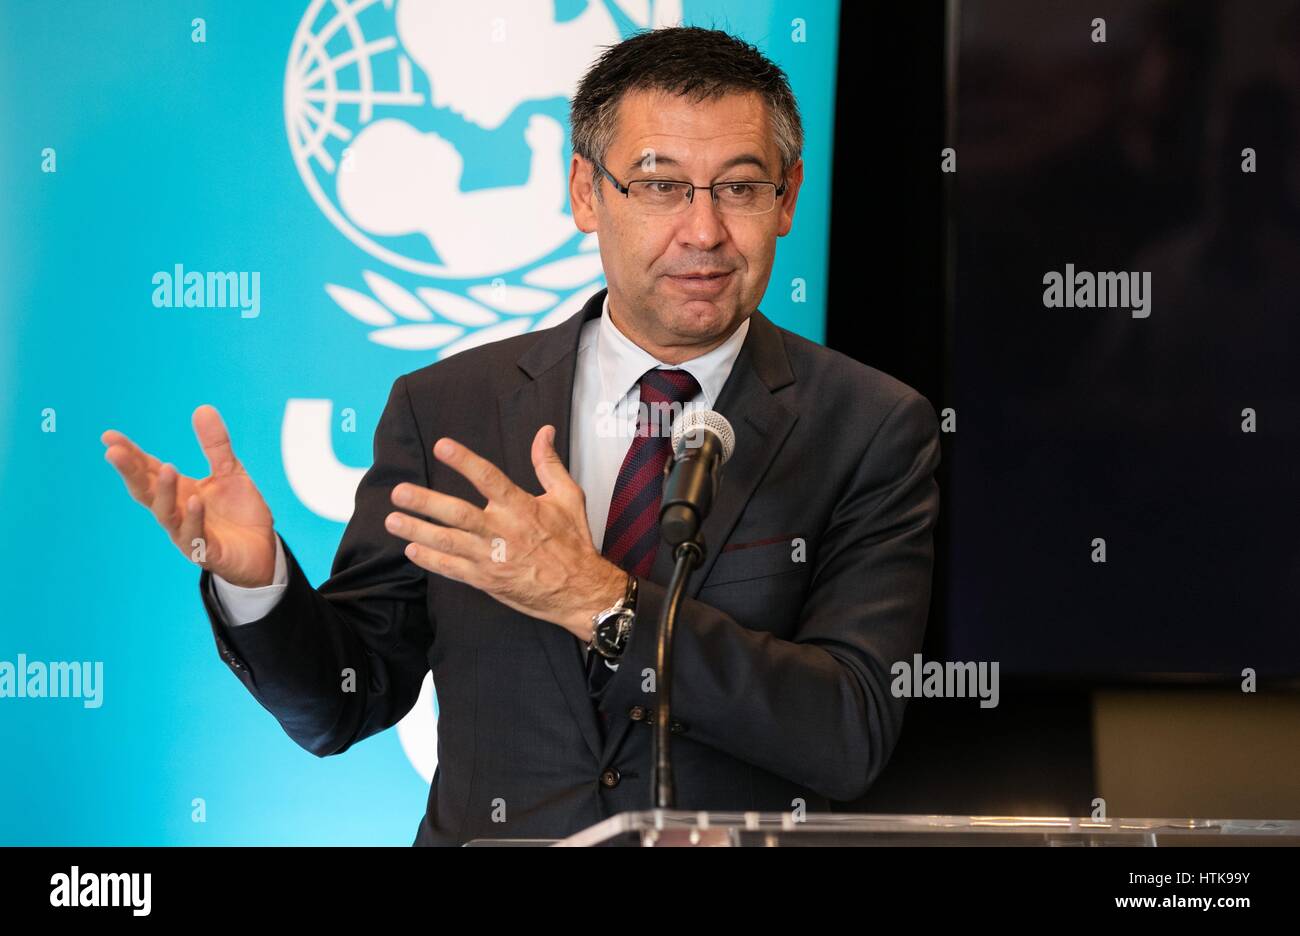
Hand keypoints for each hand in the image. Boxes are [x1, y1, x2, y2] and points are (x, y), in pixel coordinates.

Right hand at [101, 405, 277, 587]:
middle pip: (146, 491)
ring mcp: (188, 533)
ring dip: (164, 492)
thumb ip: (216, 444)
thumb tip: (202, 408)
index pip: (148, 470)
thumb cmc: (239, 513)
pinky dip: (193, 518)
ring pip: (166, 514)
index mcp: (178, 491)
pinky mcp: (206, 551)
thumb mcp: (230, 471)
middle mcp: (176, 511)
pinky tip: (195, 500)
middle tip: (113, 451)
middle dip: (129, 472)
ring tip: (166, 468)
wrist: (263, 549)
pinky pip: (195, 535)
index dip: (129, 454)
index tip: (109, 436)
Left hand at [385, 425, 626, 640]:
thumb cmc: (573, 542)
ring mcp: (491, 558)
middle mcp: (502, 531)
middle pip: (457, 514)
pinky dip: (430, 560)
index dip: (464, 461)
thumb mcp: (568, 497)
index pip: (488, 478)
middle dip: (425, 503)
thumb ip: (549, 464)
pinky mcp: (486, 580)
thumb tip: (543, 432)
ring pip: (448, 543)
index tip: (442, 446)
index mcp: (521, 507)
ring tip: (392, 520)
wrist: (579, 590)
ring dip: (417, 531)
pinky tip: (411, 550)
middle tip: (399, 492)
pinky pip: (452, 569)